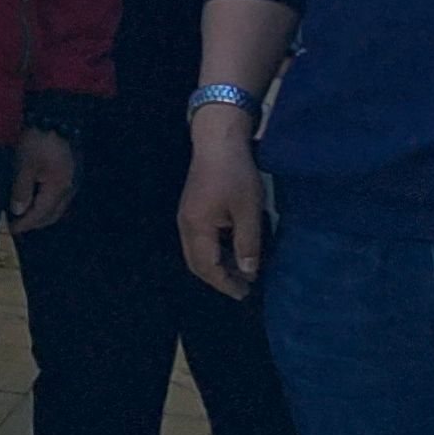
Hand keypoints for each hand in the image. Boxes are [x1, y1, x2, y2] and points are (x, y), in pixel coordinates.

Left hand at [8, 128, 77, 231]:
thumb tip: (18, 212)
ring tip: (23, 213)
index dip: (25, 224)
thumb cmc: (38, 140)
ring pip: (57, 207)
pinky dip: (46, 202)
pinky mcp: (71, 172)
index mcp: (58, 188)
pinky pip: (59, 196)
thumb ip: (21, 191)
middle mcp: (69, 187)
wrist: (56, 116)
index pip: (41, 214)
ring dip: (41, 213)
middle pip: (52, 215)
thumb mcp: (24, 165)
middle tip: (16, 224)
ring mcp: (73, 180)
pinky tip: (35, 198)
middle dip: (34, 223)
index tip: (10, 228)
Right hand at [179, 116, 270, 298]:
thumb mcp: (248, 210)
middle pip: (196, 263)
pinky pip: (199, 241)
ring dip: (216, 266)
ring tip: (241, 272)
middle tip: (242, 288)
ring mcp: (186, 217)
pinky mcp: (192, 210)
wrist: (218, 141)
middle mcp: (185, 225)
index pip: (207, 267)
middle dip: (218, 279)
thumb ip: (248, 243)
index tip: (245, 293)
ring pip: (196, 253)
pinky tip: (232, 251)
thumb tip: (248, 272)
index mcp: (197, 227)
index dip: (225, 283)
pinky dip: (214, 252)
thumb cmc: (235, 174)